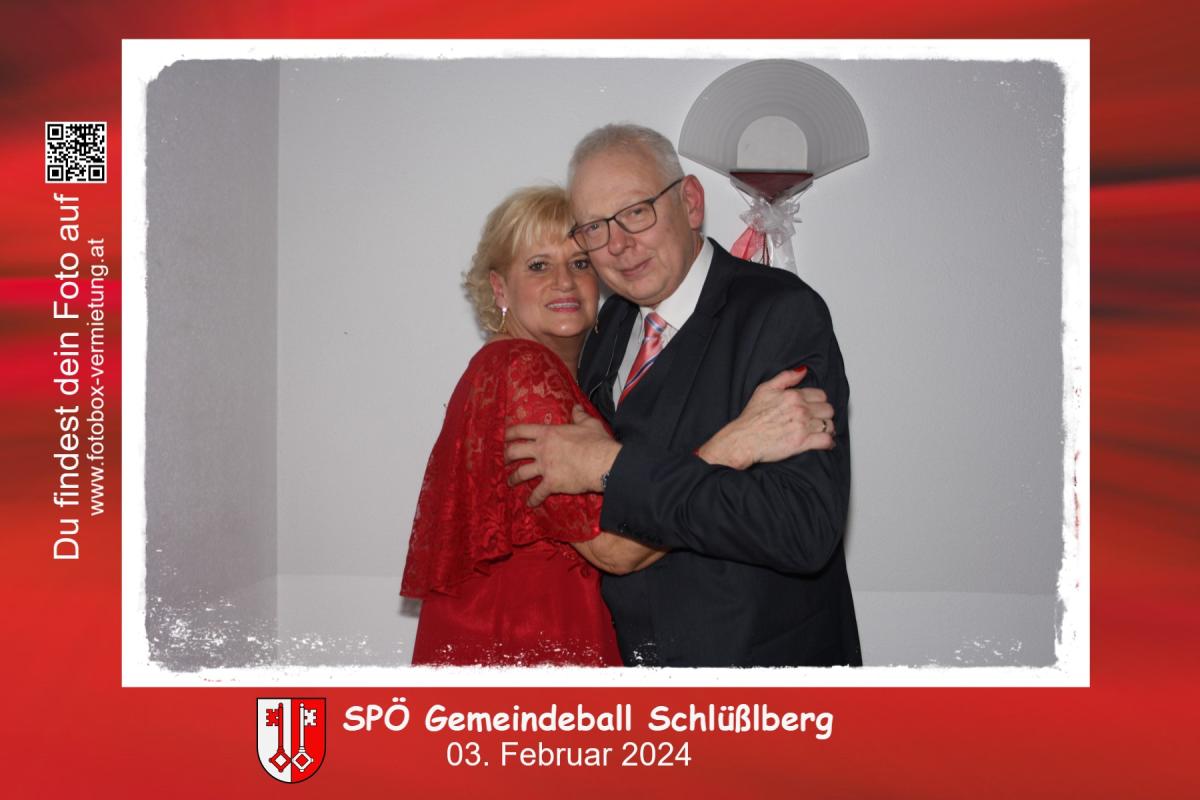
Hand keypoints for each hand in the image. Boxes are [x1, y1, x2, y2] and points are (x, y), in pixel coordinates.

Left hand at [505, 405, 621, 505]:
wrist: (602, 462)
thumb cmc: (596, 442)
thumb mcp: (589, 424)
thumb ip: (579, 415)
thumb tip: (576, 407)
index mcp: (548, 433)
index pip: (522, 430)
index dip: (510, 433)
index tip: (504, 437)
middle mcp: (541, 449)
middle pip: (515, 451)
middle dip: (507, 456)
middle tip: (505, 459)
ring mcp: (544, 467)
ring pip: (521, 473)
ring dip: (513, 478)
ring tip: (510, 482)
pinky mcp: (551, 483)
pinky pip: (538, 493)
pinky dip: (533, 500)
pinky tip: (530, 504)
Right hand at [697, 367, 834, 468]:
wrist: (743, 439)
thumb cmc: (751, 417)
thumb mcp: (764, 389)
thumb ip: (786, 377)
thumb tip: (803, 370)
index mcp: (793, 395)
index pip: (821, 395)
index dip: (818, 402)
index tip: (815, 407)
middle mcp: (800, 409)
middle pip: (828, 409)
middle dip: (823, 415)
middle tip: (817, 419)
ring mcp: (802, 426)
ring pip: (829, 425)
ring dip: (827, 428)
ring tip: (821, 431)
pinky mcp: (802, 443)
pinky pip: (826, 440)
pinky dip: (828, 442)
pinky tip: (826, 442)